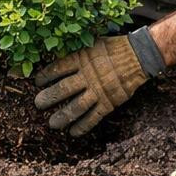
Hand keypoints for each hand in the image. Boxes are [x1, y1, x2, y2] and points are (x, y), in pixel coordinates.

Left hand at [32, 35, 147, 135]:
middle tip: (38, 104)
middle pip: (63, 89)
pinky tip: (73, 133)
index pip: (58, 68)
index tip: (37, 82)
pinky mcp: (109, 102)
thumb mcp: (92, 42)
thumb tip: (58, 50)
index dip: (45, 76)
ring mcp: (98, 91)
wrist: (138, 56)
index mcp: (81, 59)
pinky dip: (83, 126)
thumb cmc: (113, 47)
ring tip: (52, 124)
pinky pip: (93, 117)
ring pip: (76, 107)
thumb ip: (76, 51)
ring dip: (63, 116)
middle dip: (49, 97)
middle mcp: (87, 76)